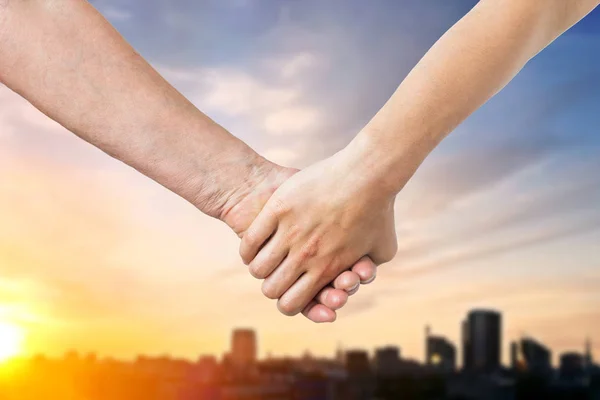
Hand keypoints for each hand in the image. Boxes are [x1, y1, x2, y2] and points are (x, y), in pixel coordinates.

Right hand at [239, 148, 397, 316]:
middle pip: (271, 289)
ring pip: (258, 267)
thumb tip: (357, 281)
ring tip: (263, 257)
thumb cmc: (380, 210)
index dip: (286, 302)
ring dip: (258, 266)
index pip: (291, 305)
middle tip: (276, 273)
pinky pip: (251, 241)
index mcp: (327, 271)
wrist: (368, 172)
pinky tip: (253, 244)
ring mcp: (291, 233)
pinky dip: (248, 248)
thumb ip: (367, 271)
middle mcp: (307, 257)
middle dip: (272, 286)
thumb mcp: (383, 249)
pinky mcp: (279, 210)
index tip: (289, 291)